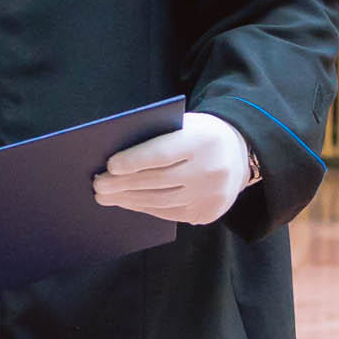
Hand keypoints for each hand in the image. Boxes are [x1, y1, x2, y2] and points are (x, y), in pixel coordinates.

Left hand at [94, 111, 251, 225]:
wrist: (240, 151)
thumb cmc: (198, 134)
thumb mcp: (184, 125)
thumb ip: (157, 137)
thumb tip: (115, 160)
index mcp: (202, 141)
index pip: (161, 154)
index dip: (133, 161)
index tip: (109, 166)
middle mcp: (210, 170)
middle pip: (157, 180)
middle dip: (122, 184)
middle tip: (99, 185)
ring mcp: (211, 195)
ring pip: (160, 200)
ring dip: (128, 199)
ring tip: (106, 196)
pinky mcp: (207, 212)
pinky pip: (169, 213)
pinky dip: (145, 207)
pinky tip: (128, 202)